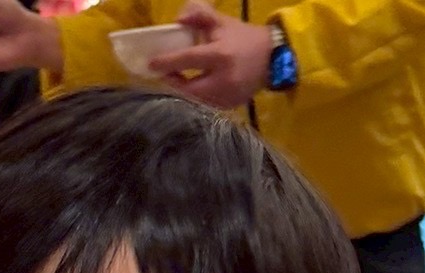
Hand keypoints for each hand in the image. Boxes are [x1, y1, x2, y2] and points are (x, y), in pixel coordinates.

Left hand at [149, 1, 273, 106]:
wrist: (273, 59)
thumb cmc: (243, 38)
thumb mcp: (222, 21)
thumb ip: (199, 13)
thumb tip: (178, 20)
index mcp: (220, 55)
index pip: (188, 60)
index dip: (167, 62)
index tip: (151, 64)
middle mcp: (223, 79)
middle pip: (189, 89)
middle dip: (173, 84)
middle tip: (163, 75)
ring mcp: (227, 97)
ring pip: (196, 101)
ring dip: (183, 93)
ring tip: (175, 82)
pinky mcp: (230, 107)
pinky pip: (206, 106)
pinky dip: (195, 99)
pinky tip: (190, 91)